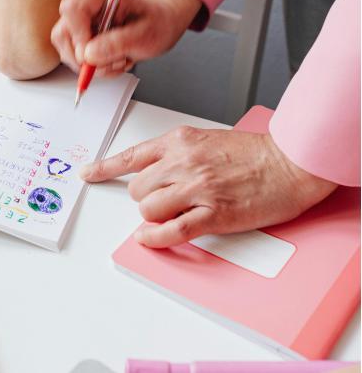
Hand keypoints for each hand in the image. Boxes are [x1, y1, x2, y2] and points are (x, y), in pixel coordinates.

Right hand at [51, 0, 201, 75]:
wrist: (162, 24)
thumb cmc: (158, 22)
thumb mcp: (146, 34)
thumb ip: (118, 43)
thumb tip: (89, 54)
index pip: (72, 9)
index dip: (77, 34)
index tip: (91, 52)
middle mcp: (88, 6)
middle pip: (63, 33)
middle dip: (83, 57)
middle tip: (109, 62)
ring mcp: (83, 23)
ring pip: (67, 50)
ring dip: (92, 65)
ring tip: (118, 60)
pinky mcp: (82, 38)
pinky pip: (76, 59)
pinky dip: (95, 68)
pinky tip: (113, 61)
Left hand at [80, 127, 336, 246]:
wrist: (289, 162)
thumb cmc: (252, 153)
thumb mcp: (205, 139)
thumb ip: (175, 153)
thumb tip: (152, 173)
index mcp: (179, 141)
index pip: (131, 156)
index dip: (105, 168)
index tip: (88, 173)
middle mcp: (183, 162)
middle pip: (137, 189)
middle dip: (144, 198)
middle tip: (163, 200)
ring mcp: (197, 188)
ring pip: (148, 209)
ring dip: (154, 216)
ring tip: (174, 213)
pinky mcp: (214, 214)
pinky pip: (171, 230)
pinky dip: (156, 238)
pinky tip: (150, 238)